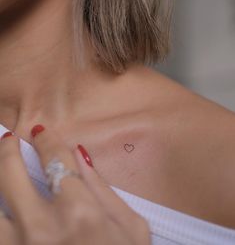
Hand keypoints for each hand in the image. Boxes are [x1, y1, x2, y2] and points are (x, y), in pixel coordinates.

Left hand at [0, 126, 150, 244]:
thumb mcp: (130, 227)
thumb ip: (103, 188)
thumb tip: (80, 155)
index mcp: (80, 213)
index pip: (56, 160)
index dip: (47, 141)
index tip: (41, 131)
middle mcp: (43, 228)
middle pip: (11, 175)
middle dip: (8, 150)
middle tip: (10, 139)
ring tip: (0, 168)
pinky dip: (0, 216)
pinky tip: (4, 206)